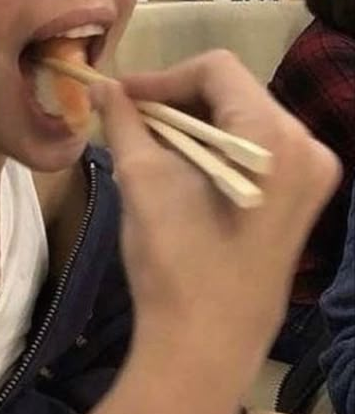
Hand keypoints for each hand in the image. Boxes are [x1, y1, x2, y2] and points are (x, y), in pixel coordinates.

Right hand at [91, 50, 340, 365]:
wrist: (205, 344)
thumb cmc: (174, 261)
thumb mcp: (143, 180)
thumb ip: (125, 121)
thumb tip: (102, 85)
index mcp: (275, 137)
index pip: (216, 69)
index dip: (162, 76)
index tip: (120, 96)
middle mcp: (306, 146)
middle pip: (233, 91)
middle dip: (176, 98)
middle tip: (128, 117)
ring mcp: (310, 174)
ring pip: (243, 118)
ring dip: (192, 121)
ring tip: (147, 141)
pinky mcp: (300, 198)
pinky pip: (254, 148)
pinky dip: (213, 146)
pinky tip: (179, 165)